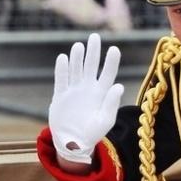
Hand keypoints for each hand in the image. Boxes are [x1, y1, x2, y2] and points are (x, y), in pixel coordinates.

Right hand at [49, 33, 123, 163]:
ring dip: (77, 58)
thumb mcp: (106, 120)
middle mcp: (88, 88)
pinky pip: (61, 80)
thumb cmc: (93, 132)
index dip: (110, 61)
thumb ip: (112, 103)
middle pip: (91, 66)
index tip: (114, 49)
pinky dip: (62, 70)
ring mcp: (74, 90)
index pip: (107, 74)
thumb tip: (119, 86)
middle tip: (94, 37)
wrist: (74, 142)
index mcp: (102, 93)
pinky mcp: (61, 95)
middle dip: (93, 52)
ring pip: (75, 70)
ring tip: (79, 46)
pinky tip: (63, 58)